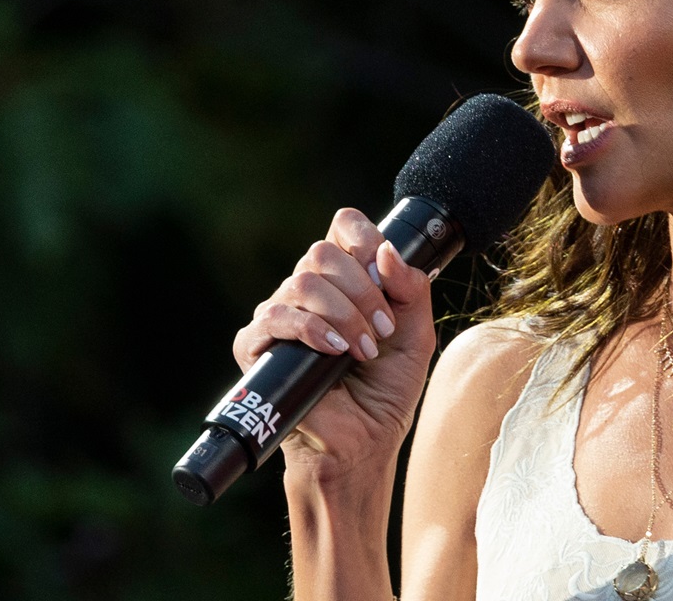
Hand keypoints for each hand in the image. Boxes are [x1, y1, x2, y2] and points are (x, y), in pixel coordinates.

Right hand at [232, 208, 438, 478]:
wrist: (362, 444)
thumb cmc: (386, 391)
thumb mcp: (416, 335)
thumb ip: (411, 290)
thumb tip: (386, 250)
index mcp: (344, 280)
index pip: (342, 227)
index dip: (361, 235)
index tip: (383, 268)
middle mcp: (308, 291)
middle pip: (323, 252)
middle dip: (362, 289)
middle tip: (383, 329)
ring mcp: (279, 317)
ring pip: (303, 282)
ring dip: (344, 314)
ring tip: (363, 350)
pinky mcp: (256, 347)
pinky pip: (274, 317)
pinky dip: (311, 329)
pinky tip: (334, 350)